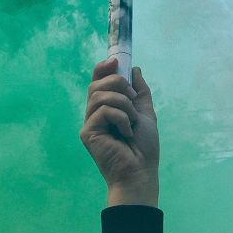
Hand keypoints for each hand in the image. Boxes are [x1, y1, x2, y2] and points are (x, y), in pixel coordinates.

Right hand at [81, 58, 158, 207]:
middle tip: (133, 99)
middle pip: (96, 84)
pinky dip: (120, 117)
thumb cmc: (144, 148)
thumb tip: (135, 69)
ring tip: (132, 121)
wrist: (141, 171)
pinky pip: (102, 110)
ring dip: (123, 103)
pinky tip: (126, 132)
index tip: (115, 62)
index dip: (103, 68)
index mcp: (107, 109)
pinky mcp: (87, 132)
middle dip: (118, 84)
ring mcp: (90, 123)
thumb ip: (140, 92)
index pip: (97, 82)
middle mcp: (95, 114)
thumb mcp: (146, 113)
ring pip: (99, 95)